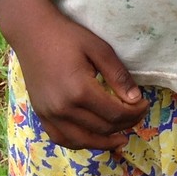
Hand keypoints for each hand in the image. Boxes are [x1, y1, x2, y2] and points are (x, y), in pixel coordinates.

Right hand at [12, 10, 146, 150]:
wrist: (32, 33)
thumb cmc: (67, 36)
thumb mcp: (99, 49)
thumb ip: (118, 76)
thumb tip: (136, 100)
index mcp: (79, 91)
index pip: (115, 114)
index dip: (135, 113)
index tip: (145, 104)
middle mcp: (63, 108)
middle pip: (102, 128)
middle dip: (125, 124)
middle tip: (137, 114)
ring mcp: (49, 114)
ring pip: (82, 140)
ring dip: (105, 142)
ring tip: (121, 138)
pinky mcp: (41, 115)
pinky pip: (62, 139)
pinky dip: (80, 143)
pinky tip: (93, 138)